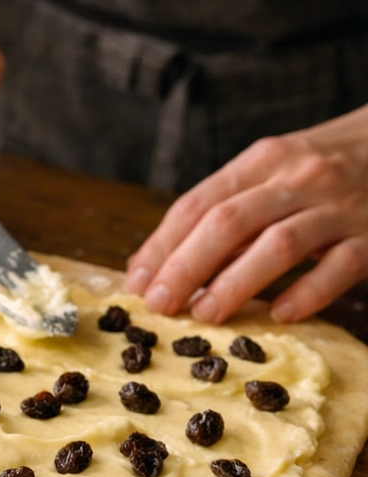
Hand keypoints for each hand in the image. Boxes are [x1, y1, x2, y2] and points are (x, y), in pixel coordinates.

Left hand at [125, 123, 367, 322]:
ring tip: (205, 315)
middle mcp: (298, 178)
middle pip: (228, 222)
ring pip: (278, 244)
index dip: (162, 247)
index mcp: (263, 161)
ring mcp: (339, 206)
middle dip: (186, 267)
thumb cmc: (326, 168)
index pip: (198, 204)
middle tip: (159, 305)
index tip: (137, 283)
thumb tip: (155, 265)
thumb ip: (223, 212)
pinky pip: (339, 266)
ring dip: (235, 283)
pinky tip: (281, 315)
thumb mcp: (273, 174)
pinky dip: (308, 293)